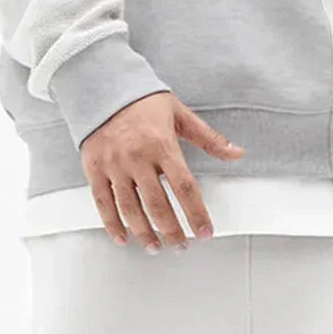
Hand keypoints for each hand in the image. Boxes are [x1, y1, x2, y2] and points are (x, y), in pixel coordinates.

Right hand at [79, 90, 245, 253]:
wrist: (105, 86)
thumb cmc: (145, 101)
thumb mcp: (181, 114)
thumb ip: (209, 138)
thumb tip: (237, 152)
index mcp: (162, 145)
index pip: (185, 187)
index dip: (196, 214)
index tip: (205, 232)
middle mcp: (138, 158)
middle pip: (158, 205)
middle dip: (172, 231)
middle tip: (181, 246)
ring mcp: (114, 165)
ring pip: (130, 209)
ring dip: (144, 233)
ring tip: (156, 247)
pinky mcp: (94, 168)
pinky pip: (102, 203)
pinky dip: (112, 225)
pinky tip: (123, 238)